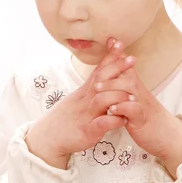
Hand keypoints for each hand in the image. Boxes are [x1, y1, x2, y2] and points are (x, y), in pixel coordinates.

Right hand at [26, 37, 135, 162]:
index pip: (98, 70)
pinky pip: (100, 124)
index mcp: (84, 92)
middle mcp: (84, 100)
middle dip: (117, 68)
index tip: (120, 43)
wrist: (48, 139)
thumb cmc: (66, 119)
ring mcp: (85, 116)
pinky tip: (123, 120)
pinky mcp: (87, 132)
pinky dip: (112, 121)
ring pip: (101, 100)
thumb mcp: (77, 100)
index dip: (109, 57)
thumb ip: (91, 88)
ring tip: (133, 97)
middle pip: (101, 80)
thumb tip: (104, 76)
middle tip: (132, 59)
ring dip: (118, 96)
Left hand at [94, 42, 181, 162]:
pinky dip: (122, 108)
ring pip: (129, 89)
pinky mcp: (142, 119)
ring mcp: (142, 104)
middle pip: (127, 74)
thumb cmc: (145, 115)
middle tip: (95, 71)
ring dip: (113, 87)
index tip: (111, 39)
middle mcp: (139, 91)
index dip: (119, 53)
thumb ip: (125, 85)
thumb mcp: (134, 98)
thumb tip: (115, 72)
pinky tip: (112, 109)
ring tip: (98, 89)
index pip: (127, 66)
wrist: (166, 134)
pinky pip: (134, 110)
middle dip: (112, 69)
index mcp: (135, 86)